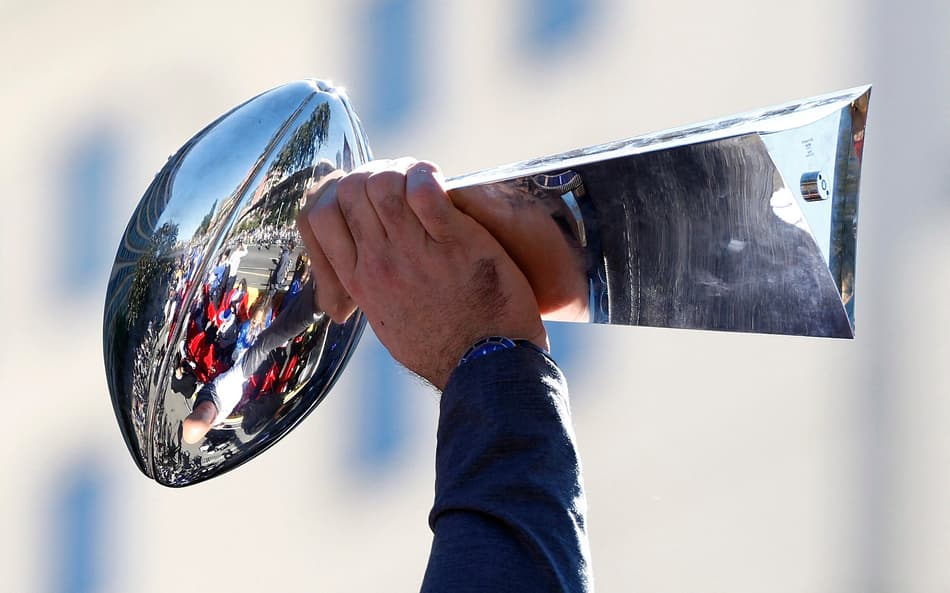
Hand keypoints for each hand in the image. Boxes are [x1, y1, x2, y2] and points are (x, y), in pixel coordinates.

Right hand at [296, 159, 546, 389]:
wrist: (486, 370)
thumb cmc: (441, 349)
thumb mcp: (386, 321)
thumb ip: (369, 289)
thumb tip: (359, 275)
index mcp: (359, 280)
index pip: (317, 215)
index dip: (337, 192)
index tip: (365, 198)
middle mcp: (378, 262)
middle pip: (349, 189)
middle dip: (373, 174)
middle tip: (403, 183)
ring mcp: (414, 252)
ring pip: (381, 183)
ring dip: (402, 172)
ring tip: (424, 182)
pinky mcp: (455, 243)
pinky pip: (426, 193)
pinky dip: (429, 178)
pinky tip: (442, 184)